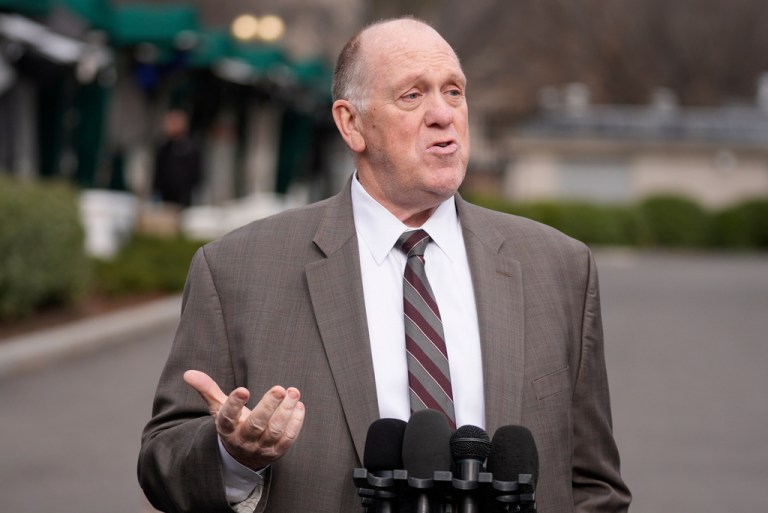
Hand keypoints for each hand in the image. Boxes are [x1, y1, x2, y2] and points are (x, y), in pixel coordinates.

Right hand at [183, 370, 304, 469]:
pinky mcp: (276, 452)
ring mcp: (260, 448)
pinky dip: (295, 422)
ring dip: (286, 411)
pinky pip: (288, 438)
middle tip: (279, 388)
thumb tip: (188, 373)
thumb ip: (208, 390)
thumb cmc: (232, 424)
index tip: (243, 390)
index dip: (235, 404)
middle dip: (268, 406)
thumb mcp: (218, 408)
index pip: (228, 417)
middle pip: (256, 424)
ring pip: (275, 431)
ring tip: (293, 392)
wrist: (242, 456)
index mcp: (226, 428)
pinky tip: (298, 406)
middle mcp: (243, 440)